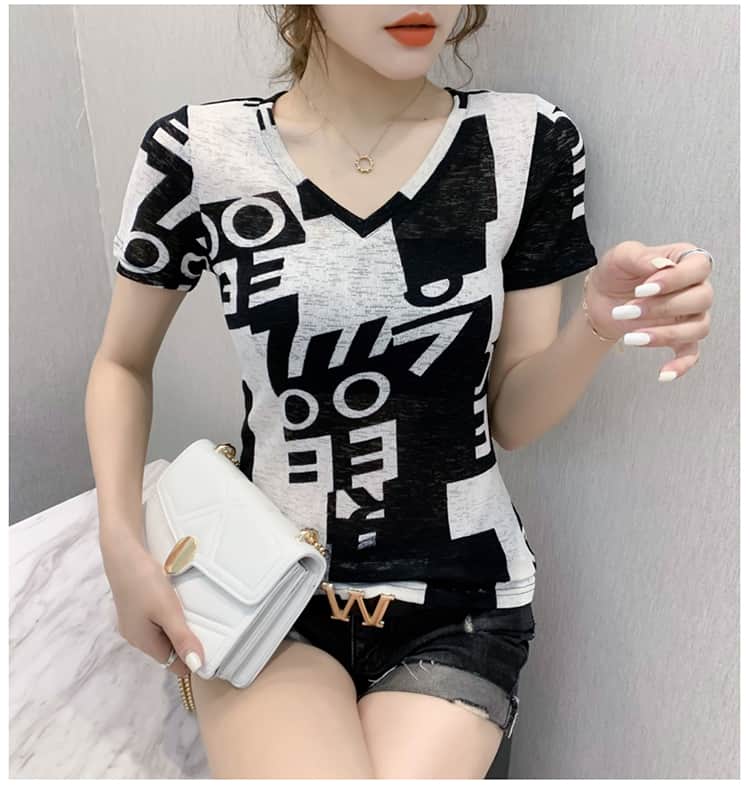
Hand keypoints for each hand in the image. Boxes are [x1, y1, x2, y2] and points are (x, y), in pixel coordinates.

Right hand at [100, 533, 204, 676]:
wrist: (123, 553)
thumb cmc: (145, 582)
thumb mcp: (168, 611)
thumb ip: (182, 638)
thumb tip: (195, 667)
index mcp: (143, 642)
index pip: (172, 664)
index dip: (191, 661)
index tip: (213, 652)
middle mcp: (137, 636)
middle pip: (168, 650)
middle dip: (186, 643)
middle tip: (210, 631)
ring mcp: (135, 621)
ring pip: (163, 634)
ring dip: (179, 628)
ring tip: (197, 616)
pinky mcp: (136, 607)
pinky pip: (158, 620)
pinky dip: (171, 617)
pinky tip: (179, 605)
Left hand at [584, 240, 712, 379]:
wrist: (601, 299)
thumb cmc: (615, 273)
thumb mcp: (621, 256)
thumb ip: (641, 256)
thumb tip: (661, 266)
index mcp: (684, 261)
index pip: (699, 267)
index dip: (676, 279)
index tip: (645, 288)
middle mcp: (694, 287)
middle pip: (700, 298)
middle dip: (662, 307)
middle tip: (629, 309)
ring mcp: (690, 314)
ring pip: (698, 327)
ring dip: (664, 334)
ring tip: (631, 336)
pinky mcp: (679, 337)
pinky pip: (691, 354)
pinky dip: (681, 365)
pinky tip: (664, 373)